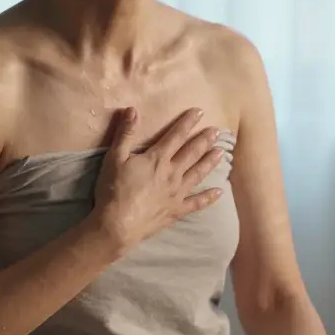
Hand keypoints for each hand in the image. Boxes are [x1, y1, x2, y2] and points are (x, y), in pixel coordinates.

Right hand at [90, 107, 225, 252]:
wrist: (117, 225)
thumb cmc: (113, 190)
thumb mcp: (114, 157)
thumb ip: (125, 133)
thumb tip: (133, 109)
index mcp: (158, 159)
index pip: (176, 136)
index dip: (188, 122)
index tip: (200, 112)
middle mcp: (172, 174)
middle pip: (192, 153)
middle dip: (205, 140)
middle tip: (218, 131)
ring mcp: (177, 194)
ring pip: (198, 174)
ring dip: (210, 162)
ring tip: (221, 152)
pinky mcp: (176, 211)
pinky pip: (197, 203)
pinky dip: (209, 198)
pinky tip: (219, 192)